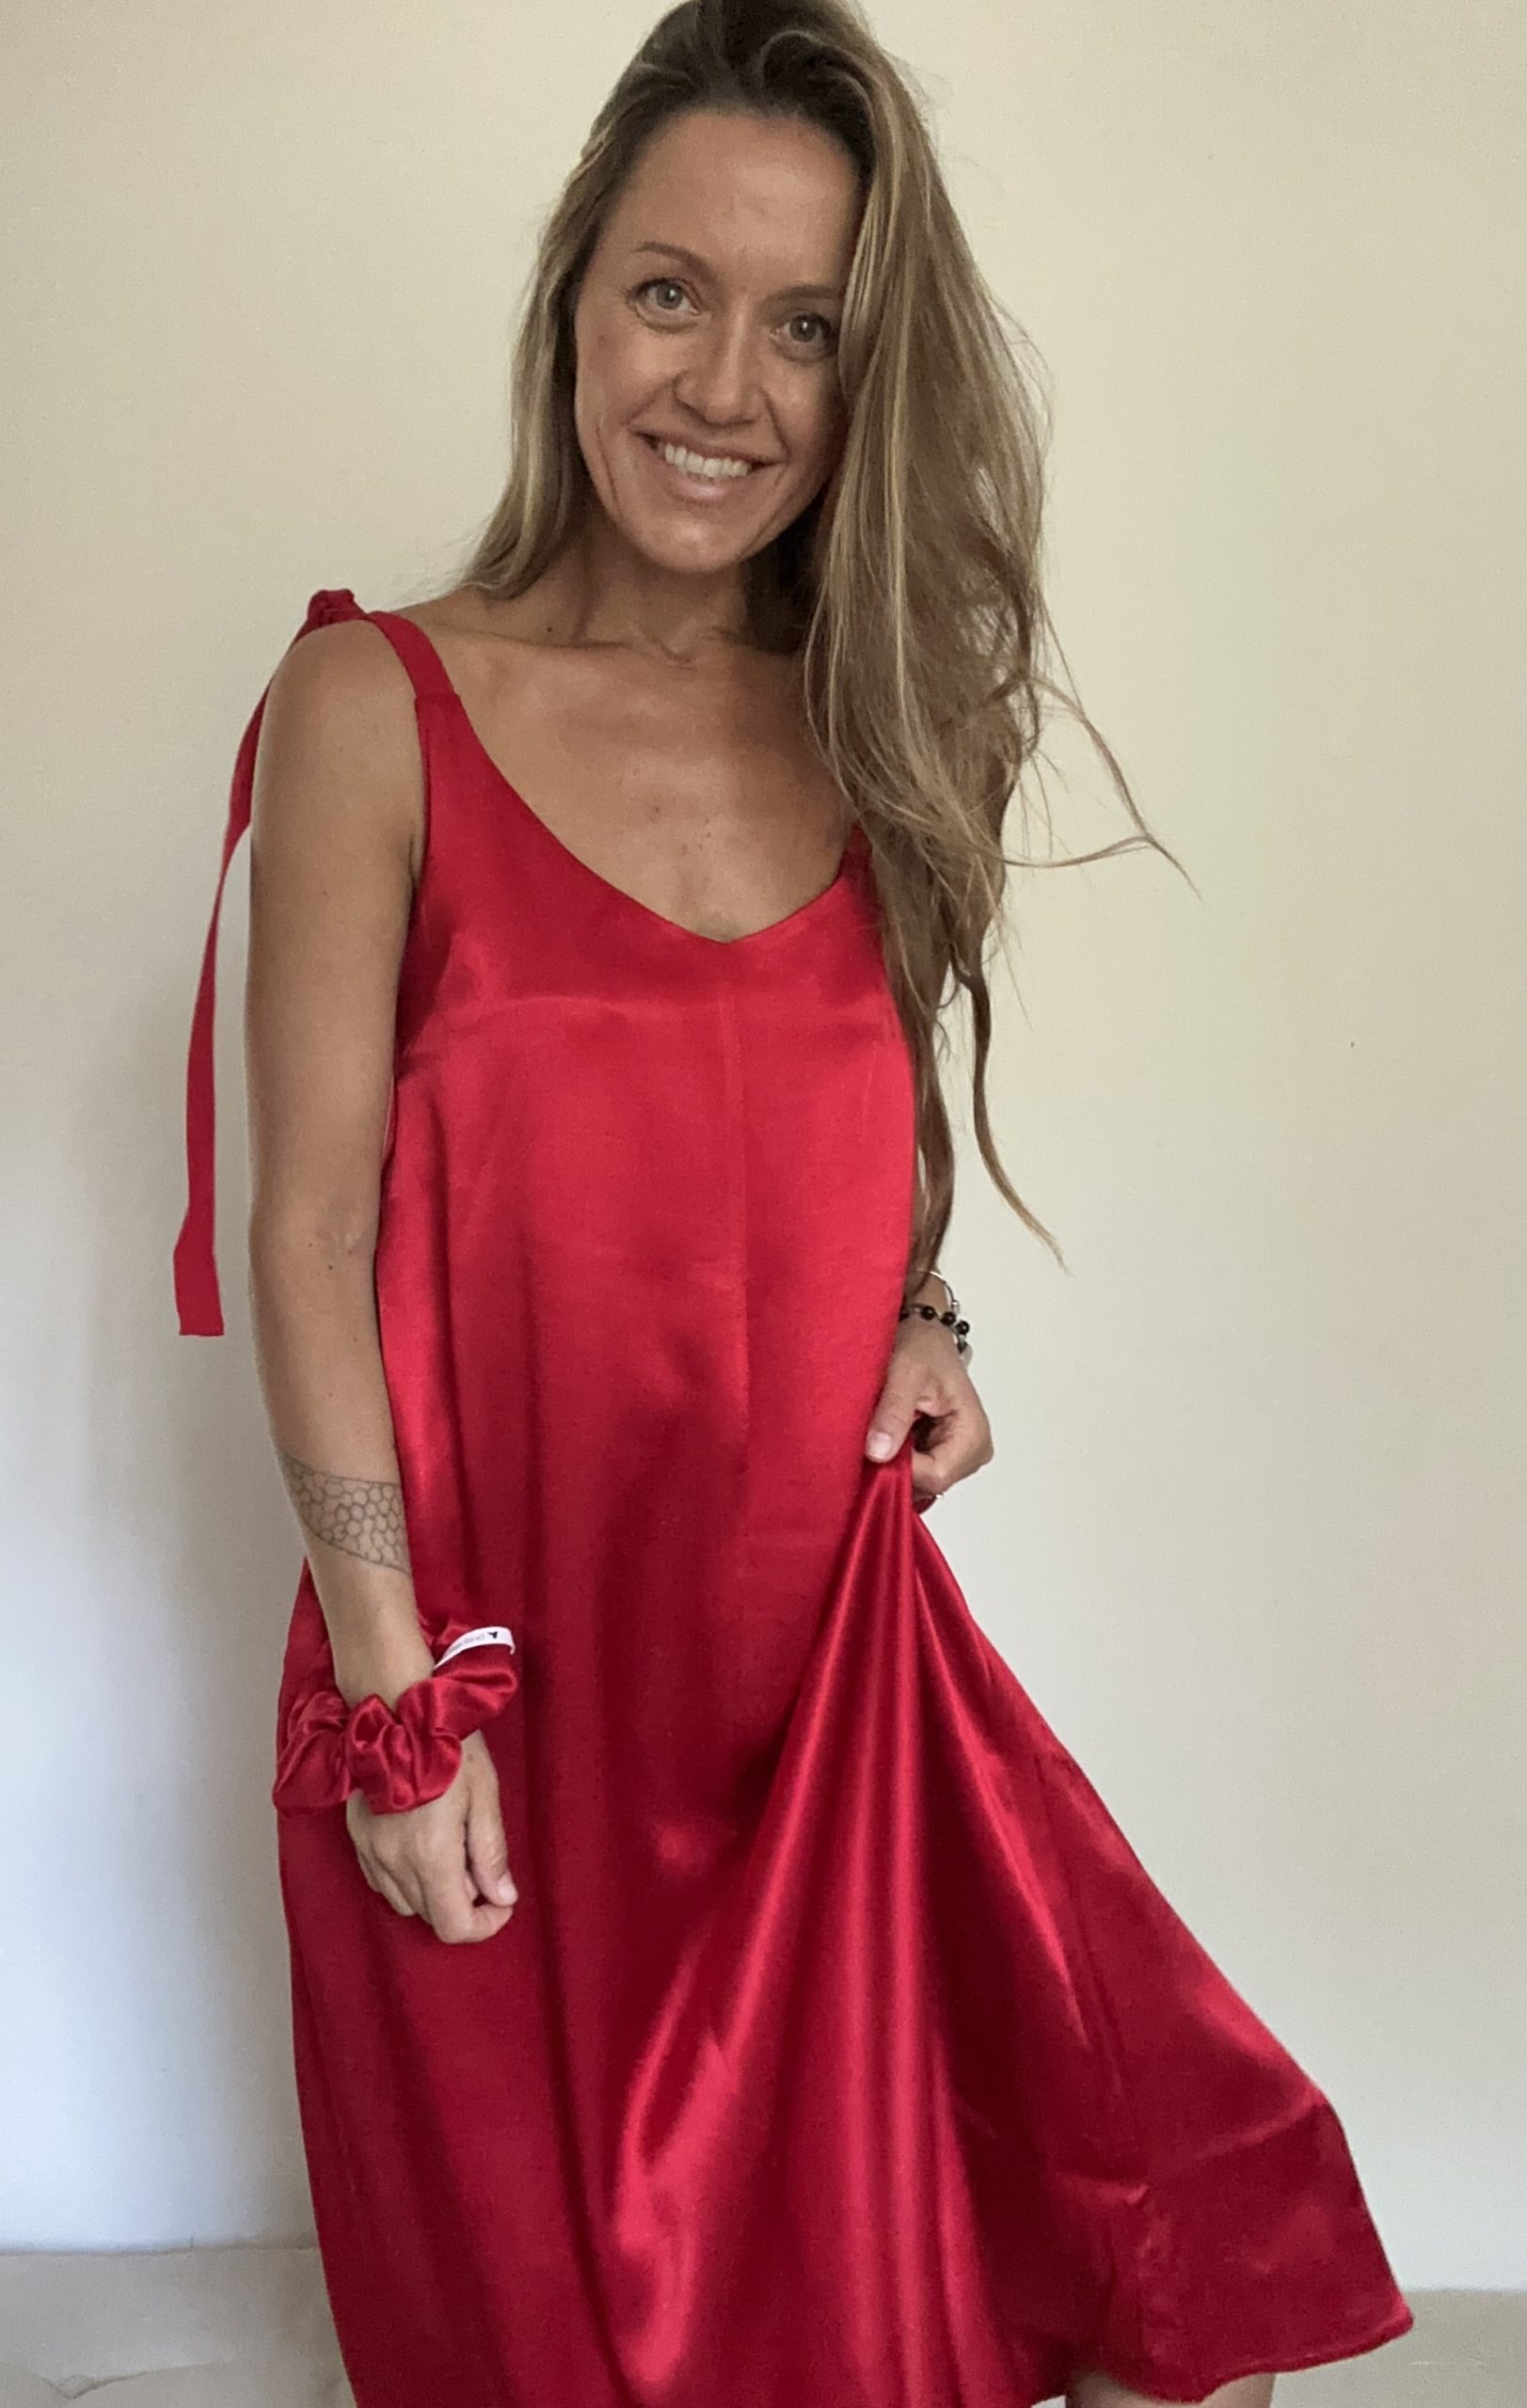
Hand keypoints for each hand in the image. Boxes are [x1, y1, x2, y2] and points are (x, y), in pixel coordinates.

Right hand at [345, 1728, 518, 1942]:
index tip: (501, 1902)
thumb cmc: (447, 1745)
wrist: (396, 1708)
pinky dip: (406, 1878)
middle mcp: (394, 1864)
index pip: (454, 1926)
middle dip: (462, 1901)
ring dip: (433, 1891)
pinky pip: (382, 1881)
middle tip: (479, 1860)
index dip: (484, 1925)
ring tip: (451, 1847)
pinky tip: (421, 1844)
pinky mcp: (357, 1838)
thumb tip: (502, 1896)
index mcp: (431, 1858)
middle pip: (430, 1915)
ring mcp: (370, 1853)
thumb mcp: (484, 1796)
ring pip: (404, 1902)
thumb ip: (491, 1853)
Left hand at [864, 1303, 992, 1507]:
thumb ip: (893, 1412)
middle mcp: (972, 1452)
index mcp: (973, 1434)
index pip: (935, 1476)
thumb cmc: (922, 1347)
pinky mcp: (940, 1456)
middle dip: (894, 1465)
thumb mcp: (904, 1372)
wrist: (923, 1335)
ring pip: (917, 1483)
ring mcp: (956, 1457)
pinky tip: (886, 1436)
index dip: (900, 1468)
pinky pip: (913, 1474)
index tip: (874, 1443)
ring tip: (881, 1428)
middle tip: (874, 1433)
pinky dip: (894, 1459)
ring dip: (892, 1463)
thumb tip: (879, 1453)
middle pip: (927, 1484)